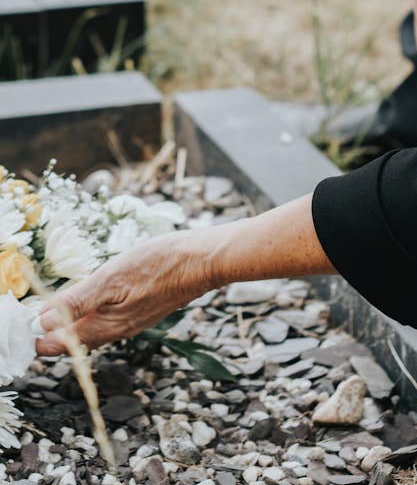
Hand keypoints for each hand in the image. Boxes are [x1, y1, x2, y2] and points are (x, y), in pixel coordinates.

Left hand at [35, 229, 217, 353]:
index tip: (23, 318)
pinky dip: (90, 314)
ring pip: (90, 331)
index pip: (57, 345)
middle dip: (49, 330)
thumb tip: (41, 322)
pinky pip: (107, 321)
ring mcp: (130, 322)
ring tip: (53, 304)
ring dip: (69, 322)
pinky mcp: (141, 311)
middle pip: (72, 341)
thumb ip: (76, 301)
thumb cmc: (161, 264)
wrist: (204, 261)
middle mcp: (115, 332)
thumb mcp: (112, 277)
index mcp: (104, 327)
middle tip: (32, 310)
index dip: (36, 334)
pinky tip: (90, 297)